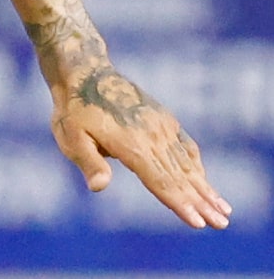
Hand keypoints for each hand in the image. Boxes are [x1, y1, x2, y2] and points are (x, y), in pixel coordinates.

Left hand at [50, 59, 229, 228]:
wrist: (84, 69)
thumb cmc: (73, 107)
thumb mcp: (69, 135)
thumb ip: (88, 161)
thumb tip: (99, 187)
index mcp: (131, 143)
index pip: (160, 181)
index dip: (179, 203)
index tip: (199, 223)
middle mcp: (151, 134)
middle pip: (179, 176)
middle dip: (201, 202)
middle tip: (222, 223)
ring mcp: (159, 124)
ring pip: (186, 162)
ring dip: (205, 187)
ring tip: (224, 209)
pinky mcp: (161, 116)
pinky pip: (183, 143)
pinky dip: (195, 163)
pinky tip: (203, 178)